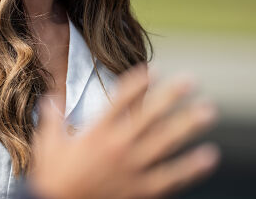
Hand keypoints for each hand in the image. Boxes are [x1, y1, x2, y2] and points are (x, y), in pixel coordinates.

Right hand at [29, 64, 218, 198]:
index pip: (121, 100)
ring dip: (188, 125)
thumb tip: (52, 97)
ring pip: (166, 142)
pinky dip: (191, 167)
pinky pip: (172, 177)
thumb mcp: (47, 143)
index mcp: (96, 133)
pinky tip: (208, 156)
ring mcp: (132, 168)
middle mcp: (117, 146)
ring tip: (206, 111)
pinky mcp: (142, 190)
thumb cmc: (53, 176)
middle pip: (150, 116)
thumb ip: (51, 117)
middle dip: (171, 96)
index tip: (154, 69)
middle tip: (190, 81)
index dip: (138, 83)